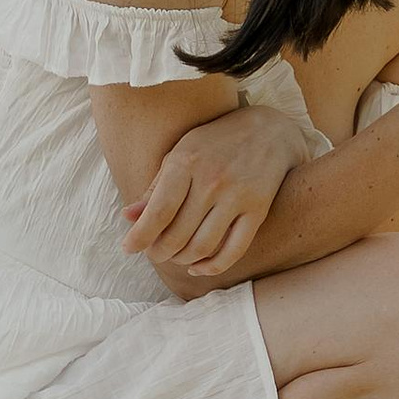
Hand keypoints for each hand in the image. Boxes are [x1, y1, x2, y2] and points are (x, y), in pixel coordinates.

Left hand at [127, 104, 309, 276]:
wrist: (269, 130)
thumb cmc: (215, 142)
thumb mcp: (180, 153)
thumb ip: (155, 187)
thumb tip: (128, 217)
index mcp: (186, 162)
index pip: (159, 212)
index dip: (140, 236)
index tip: (129, 248)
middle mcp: (212, 181)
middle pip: (178, 234)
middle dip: (159, 251)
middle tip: (153, 252)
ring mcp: (237, 197)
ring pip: (202, 247)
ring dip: (182, 260)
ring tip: (174, 256)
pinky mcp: (258, 210)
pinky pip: (233, 250)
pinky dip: (212, 267)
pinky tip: (198, 267)